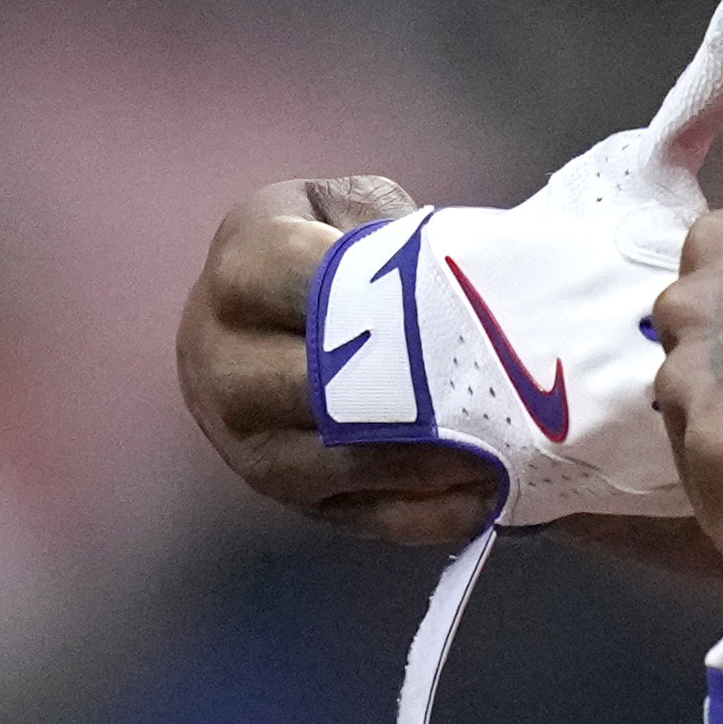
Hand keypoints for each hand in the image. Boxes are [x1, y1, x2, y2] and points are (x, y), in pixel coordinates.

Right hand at [181, 173, 491, 546]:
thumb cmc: (323, 247)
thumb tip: (455, 271)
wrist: (263, 315)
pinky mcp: (283, 498)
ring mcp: (244, 441)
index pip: (309, 282)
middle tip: (496, 389)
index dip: (386, 293)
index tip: (458, 302)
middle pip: (319, 385)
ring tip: (502, 451)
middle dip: (413, 389)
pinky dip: (425, 514)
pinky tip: (482, 496)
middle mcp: (220, 362)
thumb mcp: (345, 207)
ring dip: (426, 463)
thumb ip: (387, 227)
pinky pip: (357, 515)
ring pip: (337, 462)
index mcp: (240, 271)